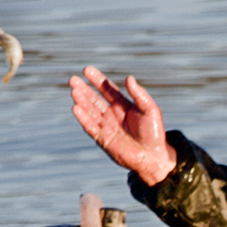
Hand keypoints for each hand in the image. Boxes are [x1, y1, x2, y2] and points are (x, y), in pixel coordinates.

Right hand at [69, 67, 178, 185]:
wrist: (153, 156)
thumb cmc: (154, 132)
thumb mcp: (149, 109)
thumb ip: (139, 94)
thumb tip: (128, 78)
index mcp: (123, 106)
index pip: (107, 89)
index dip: (97, 80)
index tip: (87, 70)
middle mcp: (113, 115)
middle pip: (95, 99)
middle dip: (84, 89)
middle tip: (72, 80)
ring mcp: (107, 127)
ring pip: (90, 111)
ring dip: (82, 101)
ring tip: (73, 91)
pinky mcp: (103, 139)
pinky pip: (91, 127)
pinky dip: (83, 118)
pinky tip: (76, 108)